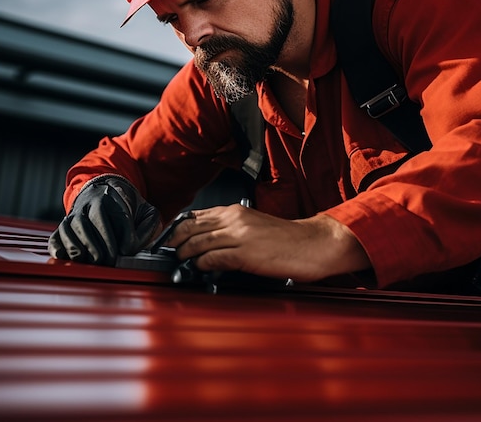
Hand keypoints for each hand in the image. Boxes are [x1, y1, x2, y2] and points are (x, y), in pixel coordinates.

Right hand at [48, 175, 160, 265]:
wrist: (101, 192)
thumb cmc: (125, 207)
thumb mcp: (143, 209)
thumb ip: (150, 224)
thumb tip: (141, 245)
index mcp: (110, 198)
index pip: (117, 218)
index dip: (125, 237)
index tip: (129, 249)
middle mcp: (88, 205)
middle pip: (90, 225)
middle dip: (102, 247)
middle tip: (111, 260)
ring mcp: (72, 217)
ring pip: (71, 231)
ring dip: (82, 250)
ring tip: (95, 260)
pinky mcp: (62, 228)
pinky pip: (56, 239)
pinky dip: (60, 250)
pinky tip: (70, 258)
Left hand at [167, 203, 369, 281]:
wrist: (312, 243)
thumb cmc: (286, 238)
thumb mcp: (254, 226)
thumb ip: (231, 229)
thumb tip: (208, 241)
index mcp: (236, 211)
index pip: (196, 216)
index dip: (178, 228)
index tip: (170, 238)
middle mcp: (234, 219)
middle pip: (192, 227)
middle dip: (175, 241)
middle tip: (169, 252)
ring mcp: (240, 236)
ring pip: (199, 242)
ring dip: (185, 254)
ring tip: (180, 262)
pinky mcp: (246, 254)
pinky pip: (214, 258)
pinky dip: (203, 264)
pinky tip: (200, 268)